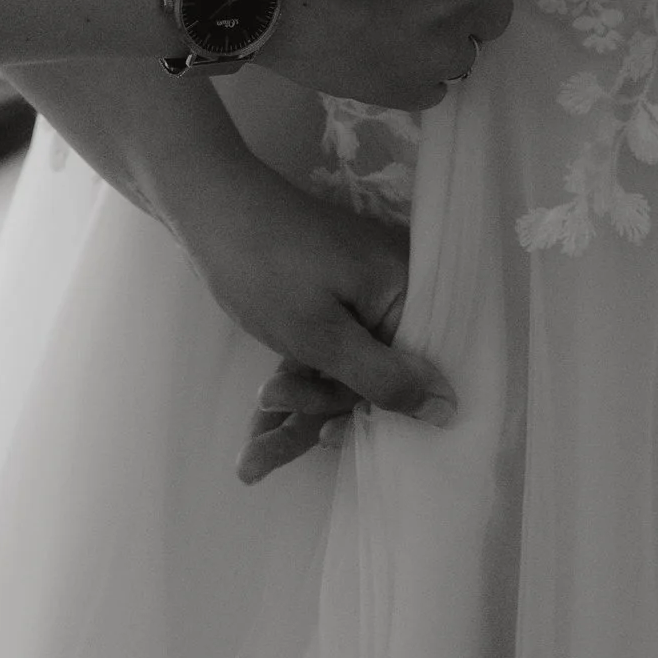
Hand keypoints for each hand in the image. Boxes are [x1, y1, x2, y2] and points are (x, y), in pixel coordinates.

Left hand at [158, 144, 446, 483]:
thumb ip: (384, 378)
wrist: (207, 208)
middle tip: (269, 402)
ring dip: (296, 406)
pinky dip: (293, 383)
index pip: (409, 372)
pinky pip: (322, 354)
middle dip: (316, 405)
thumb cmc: (267, 269)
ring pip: (339, 371)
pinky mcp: (327, 300)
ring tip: (248, 450)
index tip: (327, 436)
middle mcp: (390, 292)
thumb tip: (451, 408)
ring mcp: (356, 296)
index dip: (368, 409)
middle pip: (370, 374)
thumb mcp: (323, 336)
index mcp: (405, 292)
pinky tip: (257, 428)